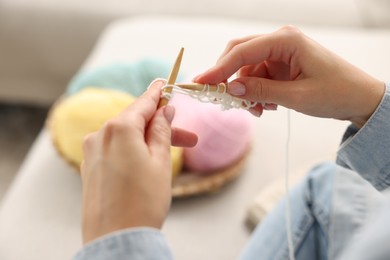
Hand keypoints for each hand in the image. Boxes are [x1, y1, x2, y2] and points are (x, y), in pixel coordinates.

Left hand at [81, 80, 196, 243]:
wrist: (116, 240)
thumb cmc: (143, 201)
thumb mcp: (161, 161)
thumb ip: (162, 131)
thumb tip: (164, 110)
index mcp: (119, 128)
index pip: (144, 102)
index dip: (158, 93)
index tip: (165, 82)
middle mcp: (100, 135)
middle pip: (136, 121)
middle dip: (162, 127)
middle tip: (189, 138)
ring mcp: (92, 152)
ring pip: (127, 136)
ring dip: (149, 141)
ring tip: (171, 156)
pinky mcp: (90, 167)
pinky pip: (115, 149)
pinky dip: (133, 151)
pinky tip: (147, 163)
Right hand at [194, 26, 384, 126]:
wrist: (359, 98)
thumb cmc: (336, 93)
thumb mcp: (296, 96)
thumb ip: (261, 91)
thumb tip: (231, 88)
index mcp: (286, 40)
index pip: (242, 51)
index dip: (219, 68)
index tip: (201, 82)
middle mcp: (280, 42)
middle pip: (240, 54)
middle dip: (229, 77)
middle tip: (221, 98)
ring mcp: (280, 54)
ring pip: (247, 69)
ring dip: (245, 91)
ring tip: (257, 111)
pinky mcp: (281, 66)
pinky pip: (257, 77)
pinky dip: (255, 93)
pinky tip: (266, 106)